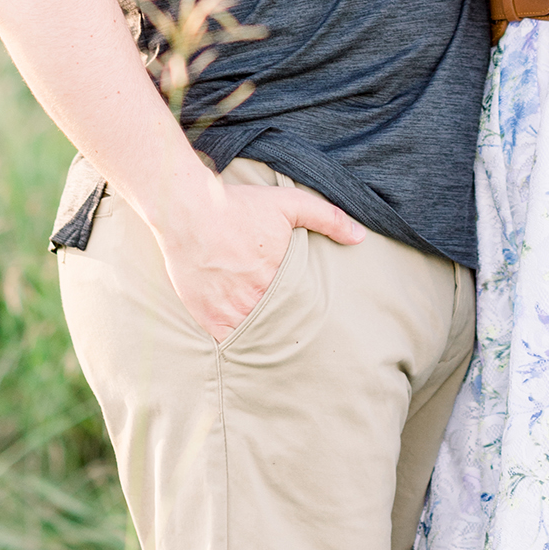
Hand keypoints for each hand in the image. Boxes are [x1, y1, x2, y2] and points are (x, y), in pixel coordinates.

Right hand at [156, 173, 363, 340]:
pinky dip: (241, 344)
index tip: (320, 319)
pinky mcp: (209, 318)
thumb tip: (360, 236)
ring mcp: (232, 310)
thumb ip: (328, 217)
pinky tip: (250, 345)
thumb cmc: (239, 206)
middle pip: (284, 324)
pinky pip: (231, 342)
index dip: (313, 312)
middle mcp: (258, 297)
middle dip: (294, 330)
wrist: (188, 211)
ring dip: (269, 340)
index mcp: (282, 274)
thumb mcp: (288, 203)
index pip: (307, 305)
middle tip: (305, 340)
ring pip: (259, 337)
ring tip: (280, 346)